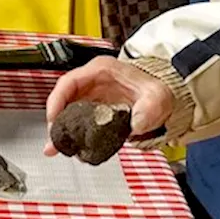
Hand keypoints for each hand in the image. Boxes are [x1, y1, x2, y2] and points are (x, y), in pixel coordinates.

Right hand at [44, 57, 174, 155]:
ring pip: (68, 112)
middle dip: (56, 121)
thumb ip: (149, 110)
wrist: (165, 99)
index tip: (55, 118)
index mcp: (102, 70)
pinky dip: (72, 136)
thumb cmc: (157, 90)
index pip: (69, 82)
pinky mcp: (95, 112)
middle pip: (64, 99)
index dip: (57, 100)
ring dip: (62, 131)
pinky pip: (78, 123)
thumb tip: (136, 123)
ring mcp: (93, 97)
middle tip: (55, 140)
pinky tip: (71, 148)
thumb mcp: (157, 97)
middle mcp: (93, 83)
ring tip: (58, 148)